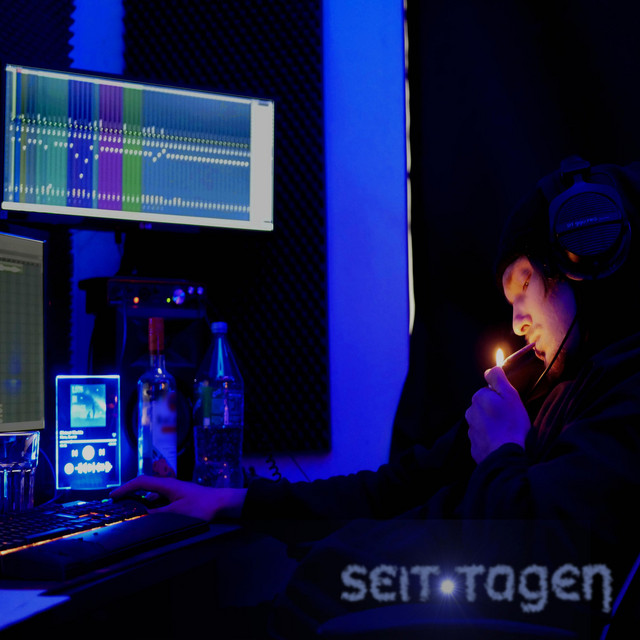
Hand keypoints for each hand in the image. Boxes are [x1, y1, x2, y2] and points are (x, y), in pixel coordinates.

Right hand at [110, 476, 246, 521]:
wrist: (222, 503)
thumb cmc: (203, 506)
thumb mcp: (178, 512)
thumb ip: (158, 514)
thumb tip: (141, 516)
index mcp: (167, 485)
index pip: (141, 482)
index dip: (125, 488)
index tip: (113, 496)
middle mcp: (169, 486)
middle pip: (145, 487)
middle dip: (130, 495)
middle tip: (118, 505)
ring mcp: (174, 492)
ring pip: (153, 496)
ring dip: (142, 503)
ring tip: (133, 513)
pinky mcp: (179, 498)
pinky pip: (161, 501)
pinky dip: (153, 507)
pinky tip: (152, 517)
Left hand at [465, 365, 530, 463]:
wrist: (505, 455)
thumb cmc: (512, 424)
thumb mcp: (510, 396)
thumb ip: (498, 379)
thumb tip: (490, 368)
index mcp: (478, 398)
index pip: (489, 392)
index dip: (502, 398)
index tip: (510, 407)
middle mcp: (470, 412)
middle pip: (485, 407)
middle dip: (496, 411)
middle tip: (511, 420)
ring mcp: (471, 430)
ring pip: (484, 423)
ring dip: (493, 425)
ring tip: (507, 433)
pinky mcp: (474, 446)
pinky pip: (484, 438)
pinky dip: (492, 439)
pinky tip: (502, 443)